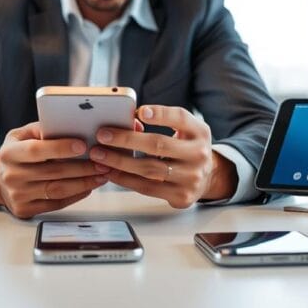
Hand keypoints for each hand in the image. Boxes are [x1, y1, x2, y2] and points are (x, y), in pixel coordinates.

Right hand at [0, 121, 109, 218]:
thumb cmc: (16, 153)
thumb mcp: (21, 135)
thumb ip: (41, 129)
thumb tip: (68, 126)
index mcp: (9, 153)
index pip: (36, 150)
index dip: (60, 148)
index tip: (83, 145)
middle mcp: (11, 176)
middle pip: (53, 172)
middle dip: (82, 167)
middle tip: (103, 162)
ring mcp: (18, 195)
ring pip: (58, 190)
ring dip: (84, 183)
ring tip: (101, 175)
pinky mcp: (25, 209)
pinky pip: (56, 204)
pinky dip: (76, 195)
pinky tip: (89, 186)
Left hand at [90, 105, 236, 207]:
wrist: (207, 177)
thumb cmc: (187, 148)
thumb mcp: (185, 131)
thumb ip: (163, 122)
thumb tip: (129, 122)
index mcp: (200, 132)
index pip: (180, 118)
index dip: (160, 114)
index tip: (139, 112)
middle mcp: (199, 154)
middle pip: (158, 145)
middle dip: (126, 139)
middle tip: (103, 135)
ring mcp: (191, 177)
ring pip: (149, 169)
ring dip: (119, 161)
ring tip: (99, 155)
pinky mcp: (181, 196)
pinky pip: (147, 188)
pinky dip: (125, 179)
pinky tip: (111, 171)